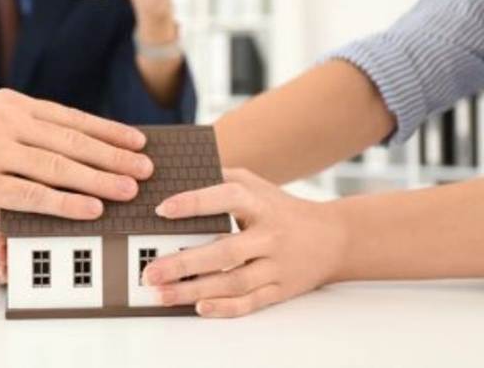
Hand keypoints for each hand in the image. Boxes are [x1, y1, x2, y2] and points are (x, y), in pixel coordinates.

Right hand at [0, 89, 153, 220]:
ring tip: (129, 189)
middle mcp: (3, 120)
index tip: (137, 141)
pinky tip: (91, 208)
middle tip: (145, 168)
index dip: (107, 131)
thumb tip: (72, 154)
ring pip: (57, 166)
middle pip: (71, 140)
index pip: (70, 117)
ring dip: (99, 179)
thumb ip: (22, 132)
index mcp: (10, 103)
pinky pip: (32, 194)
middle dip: (113, 155)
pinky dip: (66, 202)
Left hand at [144, 169, 345, 317]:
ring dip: (195, 291)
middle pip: (225, 251)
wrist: (334, 238)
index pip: (225, 198)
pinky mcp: (280, 290)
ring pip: (234, 282)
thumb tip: (176, 178)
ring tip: (162, 293)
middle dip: (183, 264)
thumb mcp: (255, 183)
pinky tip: (199, 307)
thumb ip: (220, 177)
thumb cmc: (281, 208)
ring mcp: (276, 265)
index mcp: (260, 203)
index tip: (162, 210)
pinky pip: (250, 302)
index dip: (194, 203)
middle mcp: (269, 235)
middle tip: (150, 271)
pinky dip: (224, 307)